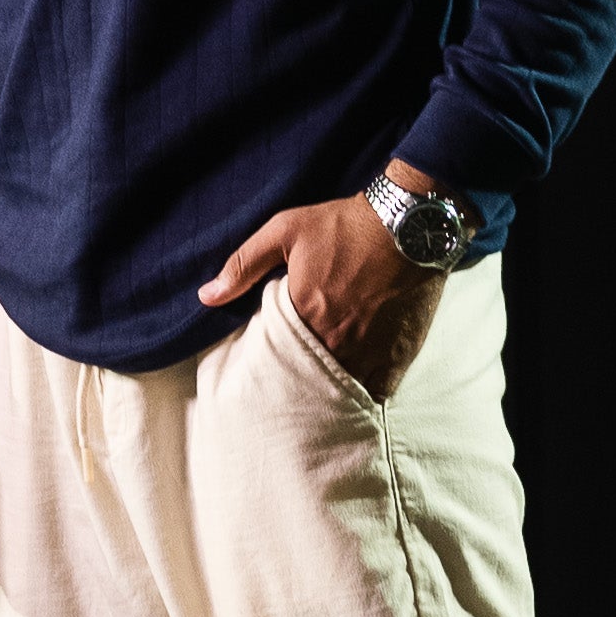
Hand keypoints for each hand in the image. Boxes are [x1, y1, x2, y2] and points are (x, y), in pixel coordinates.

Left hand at [199, 171, 445, 396]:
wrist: (409, 225)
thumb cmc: (344, 225)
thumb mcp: (285, 231)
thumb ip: (243, 265)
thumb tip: (206, 296)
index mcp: (304, 314)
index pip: (274, 356)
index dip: (269, 360)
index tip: (266, 360)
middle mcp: (336, 341)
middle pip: (307, 377)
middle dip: (297, 380)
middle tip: (291, 380)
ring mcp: (369, 352)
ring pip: (340, 389)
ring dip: (329, 390)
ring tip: (320, 388)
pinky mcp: (398, 356)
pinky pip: (377, 391)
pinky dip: (365, 391)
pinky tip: (356, 385)